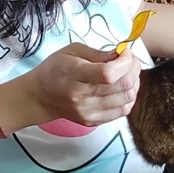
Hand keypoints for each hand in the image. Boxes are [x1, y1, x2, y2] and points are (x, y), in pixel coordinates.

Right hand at [23, 43, 140, 126]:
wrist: (40, 97)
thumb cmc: (54, 69)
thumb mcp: (72, 51)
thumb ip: (99, 54)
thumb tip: (121, 55)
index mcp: (74, 75)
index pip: (109, 73)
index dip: (125, 61)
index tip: (124, 51)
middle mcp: (82, 97)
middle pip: (123, 86)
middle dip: (133, 68)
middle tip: (129, 59)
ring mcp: (89, 112)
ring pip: (127, 99)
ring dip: (134, 82)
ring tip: (127, 72)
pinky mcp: (93, 122)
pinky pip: (122, 111)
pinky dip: (128, 97)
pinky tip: (122, 87)